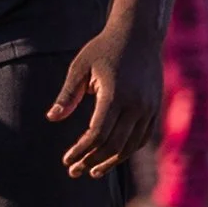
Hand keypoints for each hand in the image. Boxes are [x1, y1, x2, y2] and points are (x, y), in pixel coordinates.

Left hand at [47, 23, 165, 177]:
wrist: (139, 34)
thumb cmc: (103, 49)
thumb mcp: (80, 67)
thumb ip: (68, 94)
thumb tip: (52, 118)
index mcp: (114, 95)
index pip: (97, 134)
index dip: (81, 150)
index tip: (67, 160)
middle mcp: (135, 104)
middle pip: (113, 144)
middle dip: (92, 161)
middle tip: (74, 171)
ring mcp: (148, 108)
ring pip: (130, 145)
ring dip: (110, 162)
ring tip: (92, 172)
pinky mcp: (155, 108)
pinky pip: (142, 137)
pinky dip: (127, 150)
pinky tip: (112, 157)